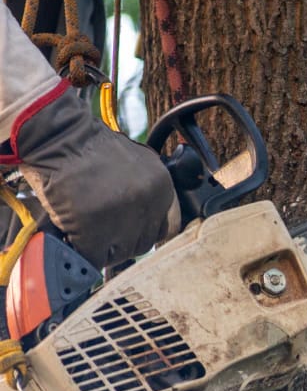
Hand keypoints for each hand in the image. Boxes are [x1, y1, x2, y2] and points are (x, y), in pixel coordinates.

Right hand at [1, 80, 179, 267]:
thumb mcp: (135, 165)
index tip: (130, 233)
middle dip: (122, 242)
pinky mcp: (94, 227)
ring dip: (102, 248)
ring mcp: (123, 217)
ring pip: (120, 254)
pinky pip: (93, 257)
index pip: (168, 229)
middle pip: (143, 244)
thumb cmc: (88, 148)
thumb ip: (146, 194)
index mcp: (163, 187)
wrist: (55, 133)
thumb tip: (143, 225)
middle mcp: (149, 203)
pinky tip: (72, 234)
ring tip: (85, 229)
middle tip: (101, 232)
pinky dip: (81, 251)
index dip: (145, 232)